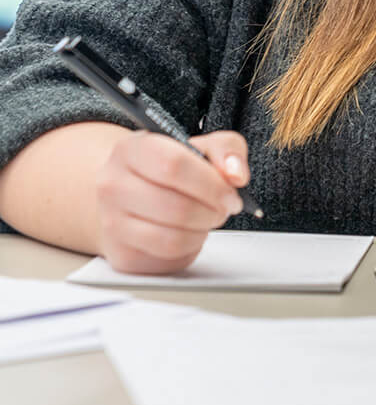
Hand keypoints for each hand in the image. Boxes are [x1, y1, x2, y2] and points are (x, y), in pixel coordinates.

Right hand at [95, 129, 249, 274]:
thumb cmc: (171, 168)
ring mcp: (110, 223)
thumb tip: (236, 175)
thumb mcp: (202, 145)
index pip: (173, 165)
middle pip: (175, 207)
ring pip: (170, 239)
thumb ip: (227, 150)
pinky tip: (190, 232)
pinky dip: (190, 248)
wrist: (131, 193)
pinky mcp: (120, 255)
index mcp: (131, 149)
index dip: (211, 183)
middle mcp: (112, 185)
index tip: (231, 193)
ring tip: (208, 218)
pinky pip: (166, 259)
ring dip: (202, 231)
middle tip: (224, 208)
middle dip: (212, 211)